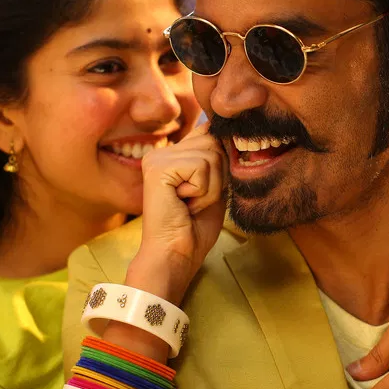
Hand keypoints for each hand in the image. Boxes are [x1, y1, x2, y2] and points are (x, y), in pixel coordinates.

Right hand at [127, 121, 226, 303]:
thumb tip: (230, 134)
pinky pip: (201, 167)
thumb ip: (219, 159)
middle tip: (196, 200)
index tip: (211, 187)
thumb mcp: (215, 186)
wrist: (176, 255)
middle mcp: (162, 151)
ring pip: (211, 155)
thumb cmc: (195, 228)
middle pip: (213, 141)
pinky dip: (203, 191)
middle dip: (218, 176)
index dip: (222, 160)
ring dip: (210, 187)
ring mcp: (157, 157)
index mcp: (173, 154)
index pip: (210, 133)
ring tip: (190, 204)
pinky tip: (185, 204)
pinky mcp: (158, 167)